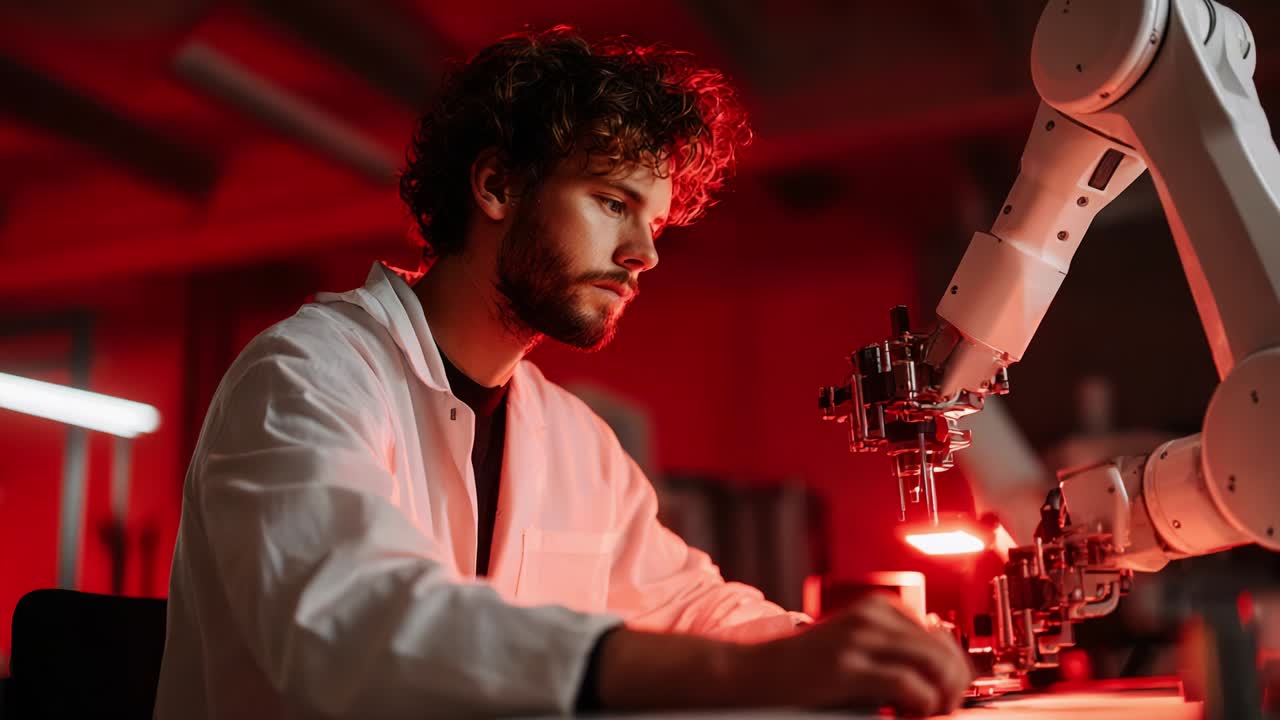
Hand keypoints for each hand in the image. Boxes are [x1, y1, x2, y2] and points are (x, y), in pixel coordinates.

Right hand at [742, 593, 972, 715]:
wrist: (755, 673)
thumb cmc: (805, 669)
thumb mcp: (855, 649)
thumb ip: (892, 651)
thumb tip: (943, 672)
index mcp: (877, 608)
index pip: (941, 636)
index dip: (954, 671)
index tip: (947, 694)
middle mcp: (872, 616)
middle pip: (943, 650)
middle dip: (954, 685)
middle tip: (943, 709)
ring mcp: (858, 639)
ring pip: (933, 663)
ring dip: (941, 695)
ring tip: (928, 713)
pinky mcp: (846, 667)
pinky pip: (907, 683)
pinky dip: (921, 702)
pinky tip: (909, 714)